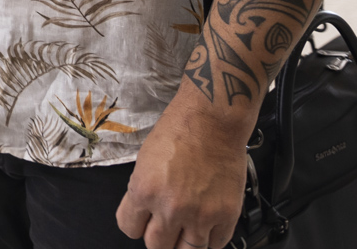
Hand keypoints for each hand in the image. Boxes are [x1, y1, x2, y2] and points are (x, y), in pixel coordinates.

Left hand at [116, 88, 248, 248]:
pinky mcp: (226, 216)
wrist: (213, 119)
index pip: (129, 229)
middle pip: (157, 246)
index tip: (142, 221)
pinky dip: (210, 238)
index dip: (136, 224)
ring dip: (184, 242)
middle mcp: (171, 208)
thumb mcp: (144, 161)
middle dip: (159, 236)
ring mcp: (201, 216)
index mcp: (145, 191)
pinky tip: (206, 224)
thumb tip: (144, 215)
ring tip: (186, 228)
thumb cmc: (179, 131)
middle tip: (166, 225)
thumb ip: (143, 193)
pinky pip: (216, 244)